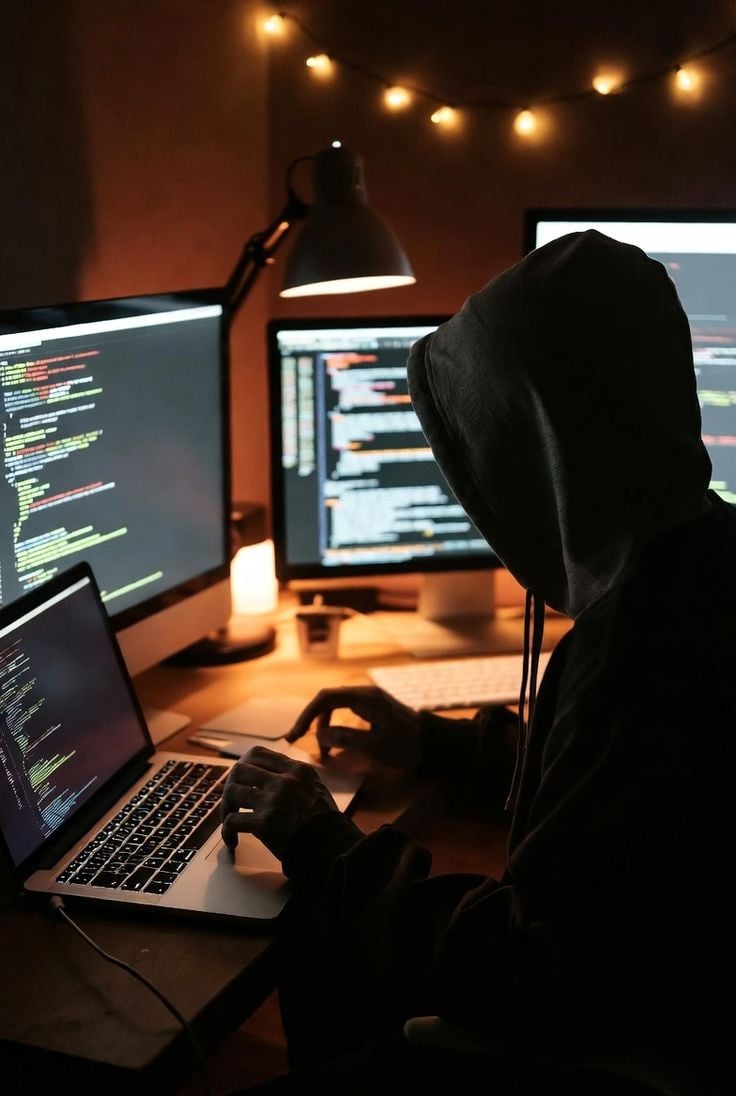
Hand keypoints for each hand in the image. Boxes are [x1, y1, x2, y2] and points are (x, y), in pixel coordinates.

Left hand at [220, 745, 338, 859]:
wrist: (333, 847)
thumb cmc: (326, 824)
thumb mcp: (317, 789)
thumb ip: (297, 780)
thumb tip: (274, 777)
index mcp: (297, 770)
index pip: (258, 754)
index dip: (244, 766)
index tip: (241, 779)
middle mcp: (284, 781)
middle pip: (240, 769)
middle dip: (231, 785)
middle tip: (233, 801)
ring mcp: (274, 800)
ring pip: (232, 791)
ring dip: (227, 807)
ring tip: (231, 819)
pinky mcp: (265, 823)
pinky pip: (232, 821)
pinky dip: (228, 831)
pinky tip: (233, 841)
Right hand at [286, 685, 422, 768]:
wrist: (433, 743)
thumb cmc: (406, 745)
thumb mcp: (375, 745)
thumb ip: (346, 738)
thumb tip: (320, 734)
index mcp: (365, 697)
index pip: (326, 698)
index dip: (307, 714)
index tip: (295, 733)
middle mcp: (364, 693)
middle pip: (328, 700)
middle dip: (312, 720)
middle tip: (297, 739)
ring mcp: (369, 700)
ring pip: (336, 707)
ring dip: (324, 726)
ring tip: (323, 751)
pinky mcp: (372, 709)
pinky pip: (346, 712)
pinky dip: (336, 726)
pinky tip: (334, 743)